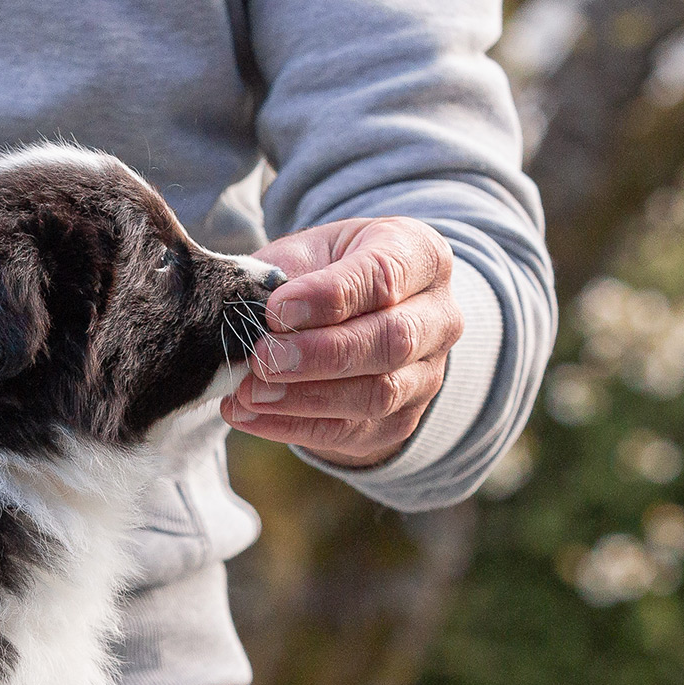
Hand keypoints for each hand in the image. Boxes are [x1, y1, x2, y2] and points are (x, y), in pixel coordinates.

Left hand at [224, 217, 462, 467]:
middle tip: (263, 359)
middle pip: (391, 341)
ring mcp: (426, 374)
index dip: (329, 296)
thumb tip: (245, 315)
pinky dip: (292, 426)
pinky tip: (247, 414)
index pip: (385, 276)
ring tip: (250, 392)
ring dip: (306, 398)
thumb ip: (281, 277)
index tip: (275, 309)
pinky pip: (351, 431)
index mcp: (419, 256)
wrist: (354, 318)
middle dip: (320, 354)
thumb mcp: (307, 254)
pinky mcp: (400, 420)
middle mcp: (438, 317)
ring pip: (378, 394)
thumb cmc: (324, 274)